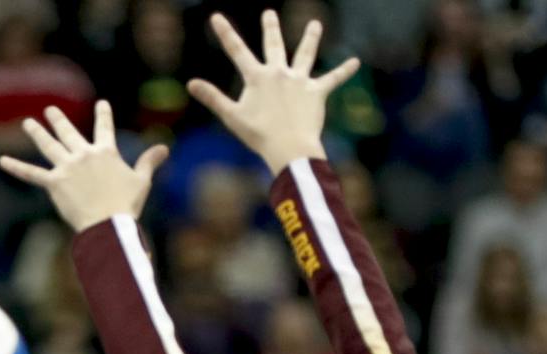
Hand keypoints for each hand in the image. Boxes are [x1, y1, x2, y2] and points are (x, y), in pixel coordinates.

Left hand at [0, 101, 167, 232]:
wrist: (109, 225)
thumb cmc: (127, 206)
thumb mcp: (142, 181)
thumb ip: (149, 162)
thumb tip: (164, 147)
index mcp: (106, 152)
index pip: (104, 128)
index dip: (103, 115)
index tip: (101, 103)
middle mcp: (84, 155)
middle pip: (69, 132)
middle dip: (59, 119)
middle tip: (50, 110)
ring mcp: (67, 167)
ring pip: (49, 146)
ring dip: (37, 133)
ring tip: (28, 123)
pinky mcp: (54, 183)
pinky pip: (32, 174)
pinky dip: (16, 167)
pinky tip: (2, 161)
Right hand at [187, 9, 360, 175]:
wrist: (289, 147)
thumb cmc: (259, 135)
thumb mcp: (232, 117)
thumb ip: (213, 97)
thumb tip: (190, 83)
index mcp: (258, 77)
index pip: (237, 51)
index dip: (225, 33)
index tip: (216, 17)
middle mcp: (279, 73)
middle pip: (274, 45)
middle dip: (270, 28)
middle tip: (269, 13)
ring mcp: (300, 81)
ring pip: (306, 54)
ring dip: (310, 38)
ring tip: (315, 24)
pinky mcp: (317, 93)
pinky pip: (332, 79)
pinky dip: (344, 71)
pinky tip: (356, 62)